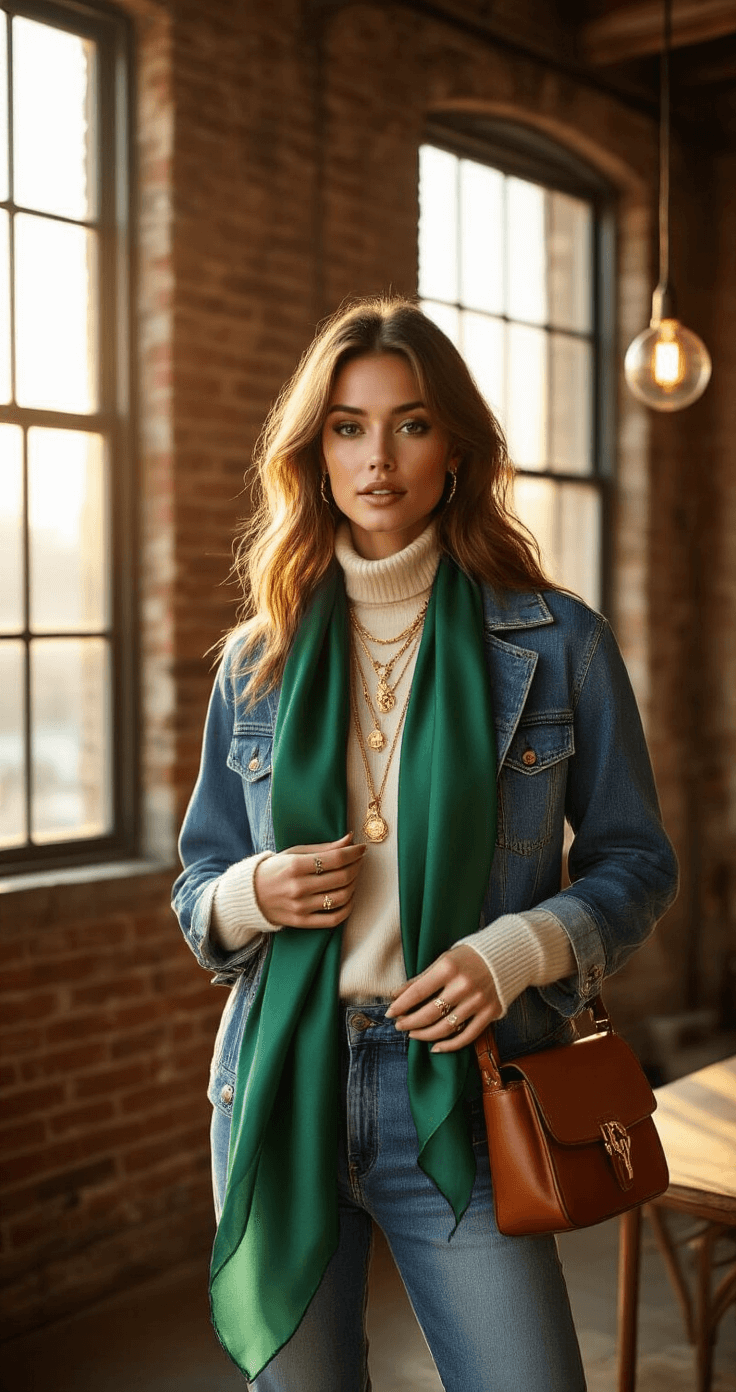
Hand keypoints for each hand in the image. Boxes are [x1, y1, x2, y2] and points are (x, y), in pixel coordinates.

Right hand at [254, 833, 365, 928]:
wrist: (249, 896)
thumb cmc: (274, 870)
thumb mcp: (294, 853)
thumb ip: (323, 848)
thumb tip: (350, 839)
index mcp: (295, 866)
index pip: (335, 858)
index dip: (354, 852)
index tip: (362, 848)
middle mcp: (298, 887)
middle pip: (341, 877)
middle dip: (357, 866)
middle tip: (359, 860)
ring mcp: (300, 907)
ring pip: (341, 897)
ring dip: (354, 885)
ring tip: (353, 877)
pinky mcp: (302, 922)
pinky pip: (334, 919)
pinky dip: (348, 908)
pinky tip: (348, 897)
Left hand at [385, 944, 501, 1051]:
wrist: (507, 955)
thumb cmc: (469, 957)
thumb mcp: (443, 960)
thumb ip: (421, 979)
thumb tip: (395, 995)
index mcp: (448, 968)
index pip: (417, 992)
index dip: (400, 1005)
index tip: (389, 1013)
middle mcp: (463, 985)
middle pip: (429, 1013)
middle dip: (410, 1022)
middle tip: (399, 1025)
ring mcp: (478, 1001)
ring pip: (445, 1028)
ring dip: (425, 1035)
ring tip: (413, 1034)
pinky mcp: (490, 1013)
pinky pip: (467, 1036)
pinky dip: (449, 1046)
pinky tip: (436, 1048)